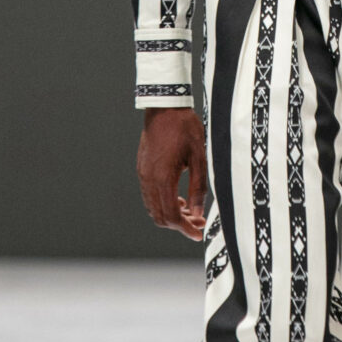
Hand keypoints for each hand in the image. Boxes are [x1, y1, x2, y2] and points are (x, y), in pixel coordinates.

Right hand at [138, 108, 208, 240]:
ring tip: (190, 211)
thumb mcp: (199, 158)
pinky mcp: (142, 170)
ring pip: (153, 208)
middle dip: (180, 225)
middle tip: (198, 222)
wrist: (165, 108)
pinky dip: (163, 204)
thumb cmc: (184, 129)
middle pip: (160, 217)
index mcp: (163, 178)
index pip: (171, 216)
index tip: (198, 233)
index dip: (185, 229)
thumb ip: (198, 189)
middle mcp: (149, 180)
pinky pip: (149, 196)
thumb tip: (198, 213)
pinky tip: (178, 198)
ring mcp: (143, 175)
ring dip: (171, 215)